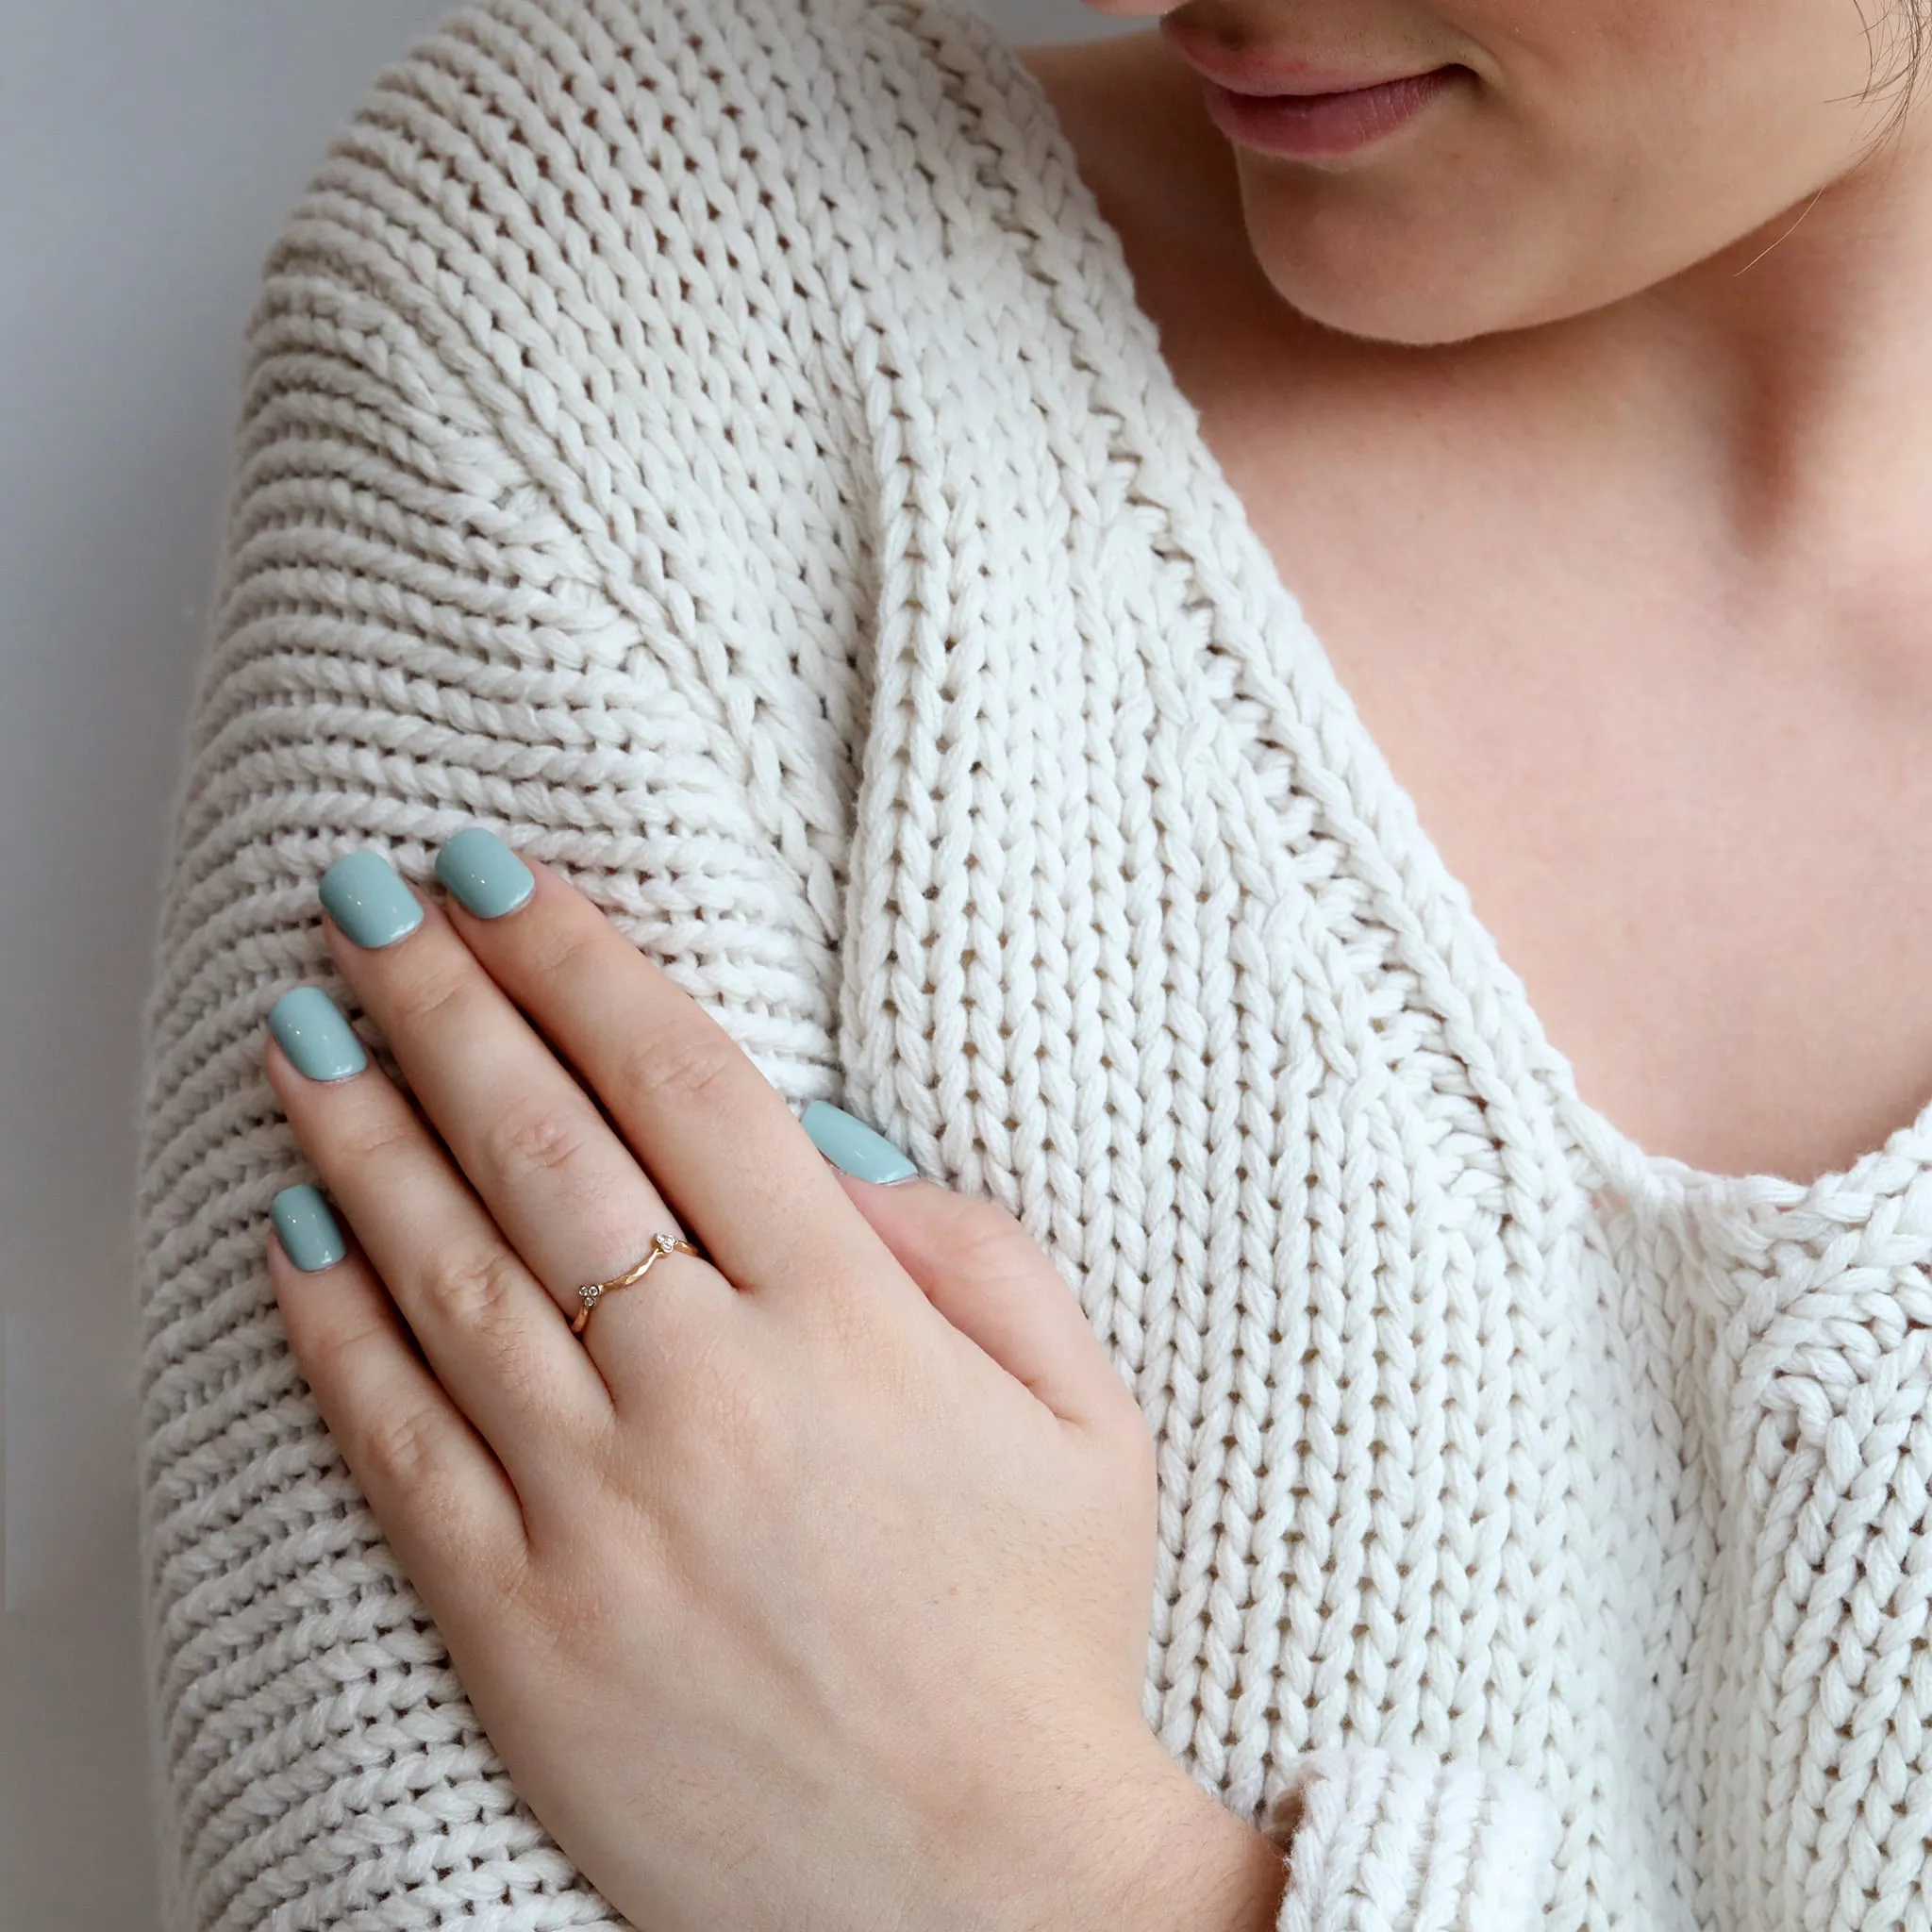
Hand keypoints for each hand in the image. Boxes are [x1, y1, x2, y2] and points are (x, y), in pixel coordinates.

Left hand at [260, 831, 1282, 1931]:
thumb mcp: (1084, 1416)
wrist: (986, 1890)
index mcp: (849, 1323)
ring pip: (448, 1271)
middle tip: (369, 903)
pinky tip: (293, 1227)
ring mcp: (599, 1512)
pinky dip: (336, 1324)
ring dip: (363, 1127)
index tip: (505, 879)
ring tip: (309, 1023)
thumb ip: (970, 1252)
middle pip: (543, 1146)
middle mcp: (709, 1392)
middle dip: (445, 1001)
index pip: (682, 1085)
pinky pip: (399, 1445)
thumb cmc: (1043, 1637)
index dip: (580, 960)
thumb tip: (826, 1147)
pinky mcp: (521, 1627)